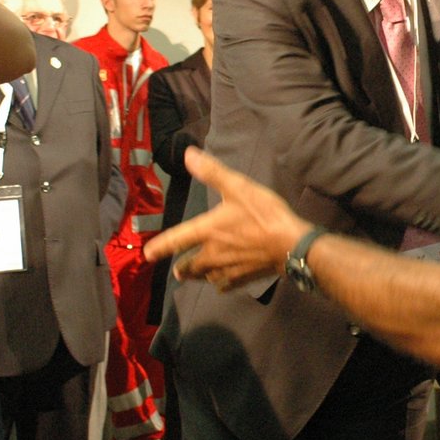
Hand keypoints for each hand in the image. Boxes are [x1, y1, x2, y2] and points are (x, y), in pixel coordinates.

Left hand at [143, 148, 310, 288]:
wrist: (291, 244)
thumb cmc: (263, 215)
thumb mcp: (238, 187)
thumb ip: (212, 172)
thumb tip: (188, 155)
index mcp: (207, 231)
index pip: (177, 240)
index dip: (160, 247)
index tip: (148, 255)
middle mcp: (212, 254)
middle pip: (190, 267)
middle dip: (182, 268)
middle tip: (177, 270)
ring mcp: (228, 269)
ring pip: (207, 277)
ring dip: (199, 276)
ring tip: (196, 276)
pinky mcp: (244, 278)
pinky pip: (226, 285)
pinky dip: (221, 284)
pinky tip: (223, 282)